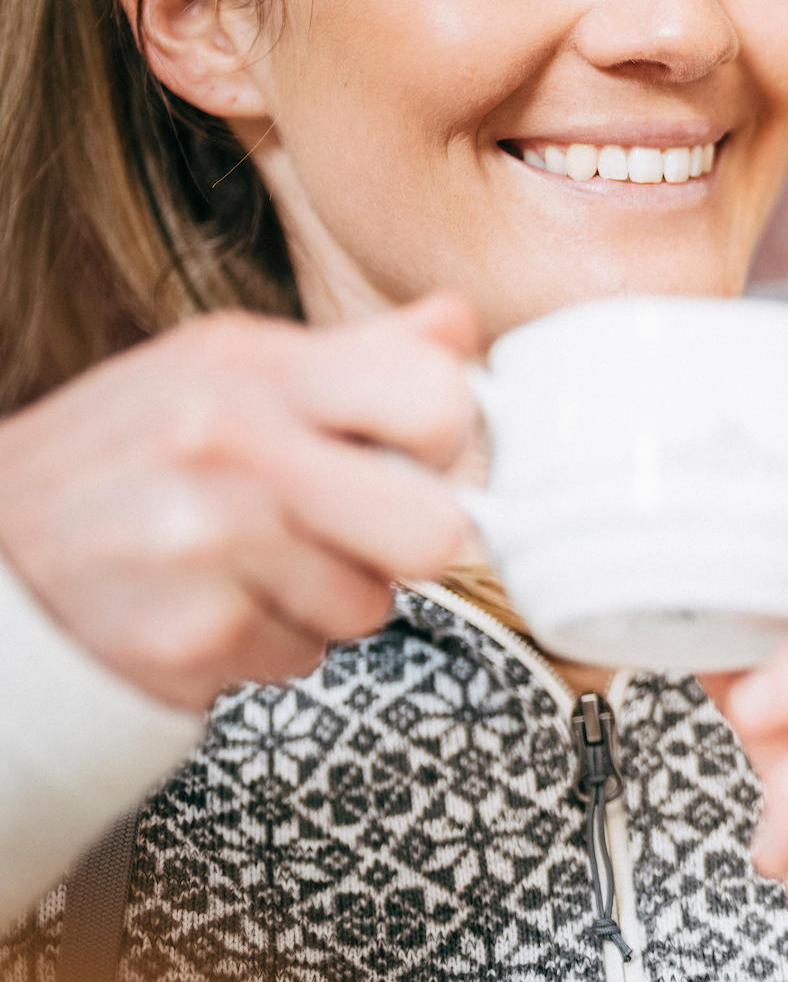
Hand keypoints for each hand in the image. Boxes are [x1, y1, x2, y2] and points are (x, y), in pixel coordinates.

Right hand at [0, 297, 482, 708]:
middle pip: (434, 532)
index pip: (437, 398)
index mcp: (251, 366)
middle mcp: (227, 445)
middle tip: (343, 527)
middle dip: (402, 541)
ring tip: (248, 564)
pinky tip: (211, 604)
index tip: (402, 453)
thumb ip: (357, 354)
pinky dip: (270, 643)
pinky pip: (306, 658)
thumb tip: (460, 323)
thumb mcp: (227, 370)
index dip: (439, 440)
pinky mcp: (188, 638)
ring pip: (370, 606)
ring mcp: (204, 545)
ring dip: (325, 598)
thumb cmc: (132, 458)